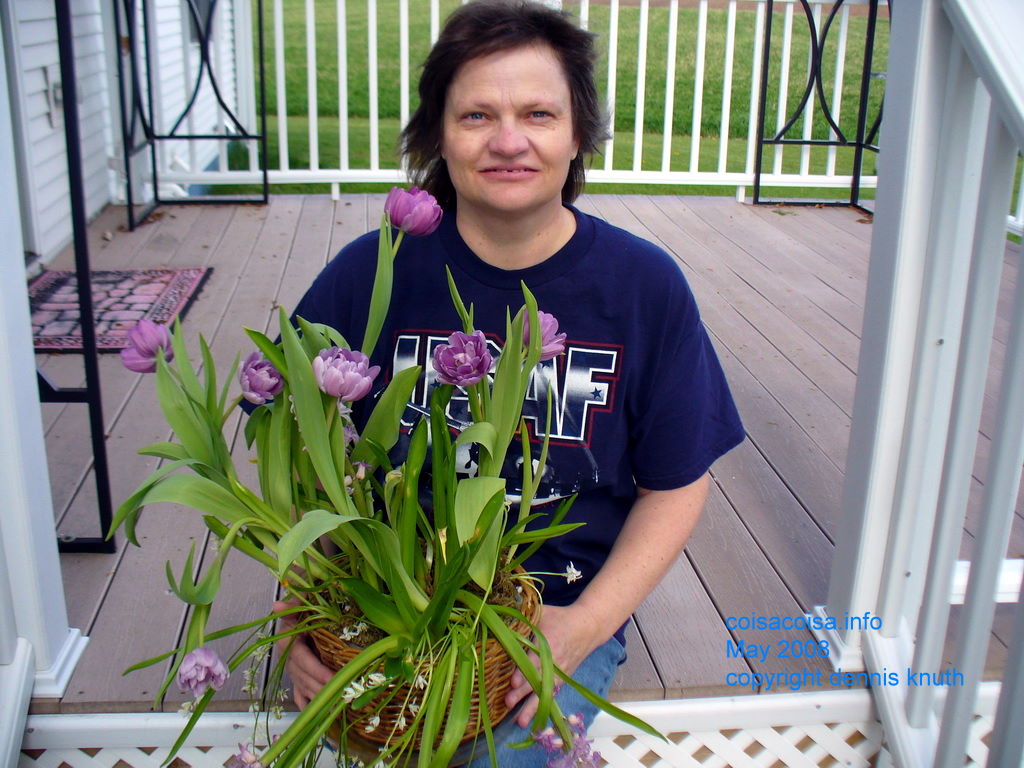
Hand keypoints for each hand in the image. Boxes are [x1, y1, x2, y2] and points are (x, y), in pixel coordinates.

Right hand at [272, 600, 334, 708]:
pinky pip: (301, 697)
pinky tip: (322, 714)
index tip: (332, 677)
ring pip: (305, 689)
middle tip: (342, 692)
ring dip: (320, 697)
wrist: (302, 618)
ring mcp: (293, 672)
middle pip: (305, 678)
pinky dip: (309, 705)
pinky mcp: (298, 680)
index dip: (316, 670)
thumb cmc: (304, 612)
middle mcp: (289, 660)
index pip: (302, 660)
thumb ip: (292, 607)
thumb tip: (276, 604)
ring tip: (338, 702)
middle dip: (323, 687)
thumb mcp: (301, 607)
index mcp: (288, 642)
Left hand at [503, 602, 602, 727]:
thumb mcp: (542, 612)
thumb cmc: (561, 617)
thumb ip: (522, 616)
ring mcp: (559, 672)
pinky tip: (532, 721)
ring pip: (544, 692)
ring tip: (520, 721)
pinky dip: (541, 708)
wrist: (588, 626)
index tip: (513, 682)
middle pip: (538, 678)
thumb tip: (497, 617)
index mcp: (549, 641)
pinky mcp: (562, 679)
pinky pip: (551, 695)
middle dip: (523, 692)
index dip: (524, 671)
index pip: (535, 658)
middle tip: (508, 702)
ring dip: (532, 707)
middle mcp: (555, 660)